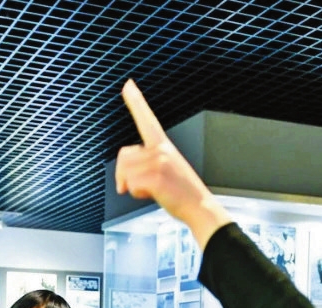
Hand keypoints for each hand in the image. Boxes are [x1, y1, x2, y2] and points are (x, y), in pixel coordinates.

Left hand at [115, 80, 233, 248]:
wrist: (200, 208)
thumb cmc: (182, 192)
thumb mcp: (166, 170)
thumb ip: (146, 165)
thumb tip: (121, 181)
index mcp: (164, 146)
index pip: (147, 119)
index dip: (135, 101)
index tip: (128, 84)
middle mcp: (161, 150)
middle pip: (123, 155)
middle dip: (124, 173)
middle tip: (141, 185)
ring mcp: (159, 162)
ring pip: (124, 172)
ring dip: (132, 186)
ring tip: (152, 190)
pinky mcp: (156, 177)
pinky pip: (130, 185)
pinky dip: (137, 194)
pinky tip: (154, 195)